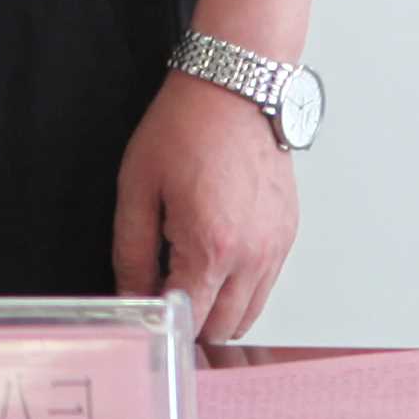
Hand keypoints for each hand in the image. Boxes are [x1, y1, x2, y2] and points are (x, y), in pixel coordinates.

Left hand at [115, 62, 300, 341]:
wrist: (234, 90)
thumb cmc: (185, 130)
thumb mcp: (137, 190)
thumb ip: (132, 253)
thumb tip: (131, 295)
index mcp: (211, 247)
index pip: (188, 320)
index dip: (161, 320)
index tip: (144, 307)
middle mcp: (252, 256)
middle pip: (222, 328)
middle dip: (190, 322)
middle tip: (164, 291)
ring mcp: (276, 247)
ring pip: (249, 314)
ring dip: (218, 310)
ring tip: (189, 276)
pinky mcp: (288, 234)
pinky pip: (266, 285)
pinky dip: (242, 288)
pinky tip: (216, 260)